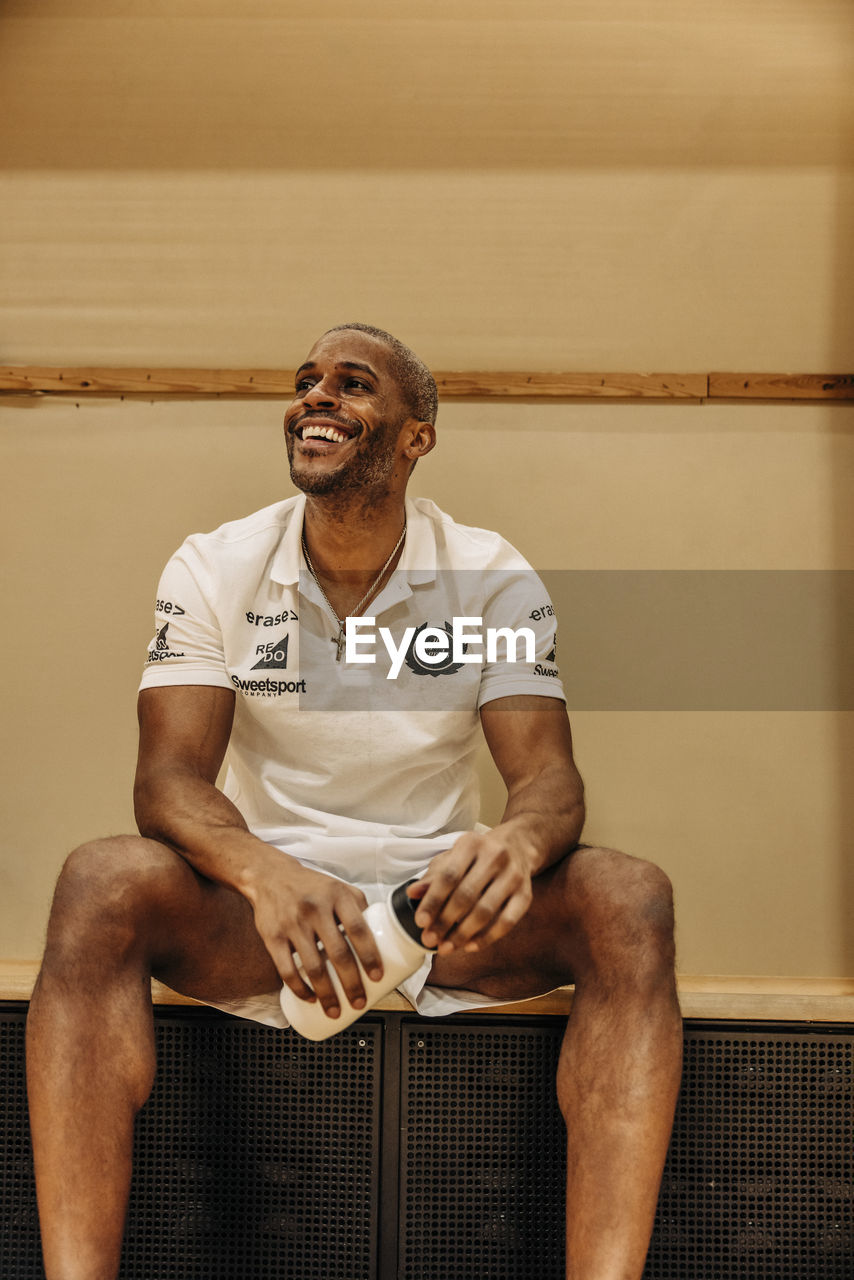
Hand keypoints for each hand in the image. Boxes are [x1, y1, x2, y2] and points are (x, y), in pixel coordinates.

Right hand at [247, 859, 383, 1020]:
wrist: (270, 875)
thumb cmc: (311, 886)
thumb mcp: (338, 887)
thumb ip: (358, 907)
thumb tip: (380, 934)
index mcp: (337, 896)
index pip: (359, 929)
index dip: (370, 956)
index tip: (377, 977)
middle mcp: (315, 908)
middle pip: (338, 954)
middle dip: (351, 984)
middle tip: (359, 1002)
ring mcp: (293, 923)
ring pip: (313, 967)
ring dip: (326, 994)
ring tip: (335, 1010)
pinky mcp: (272, 936)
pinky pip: (286, 969)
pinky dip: (299, 988)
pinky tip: (309, 998)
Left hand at [407, 827, 534, 955]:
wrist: (518, 846)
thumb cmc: (477, 856)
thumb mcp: (453, 857)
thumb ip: (433, 876)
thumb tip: (412, 893)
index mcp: (471, 843)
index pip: (449, 876)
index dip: (433, 901)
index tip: (420, 922)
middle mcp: (495, 856)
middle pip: (466, 895)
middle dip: (445, 921)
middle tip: (429, 940)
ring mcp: (513, 876)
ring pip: (486, 911)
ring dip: (463, 934)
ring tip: (445, 948)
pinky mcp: (526, 895)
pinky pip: (507, 922)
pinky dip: (487, 937)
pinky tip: (470, 946)